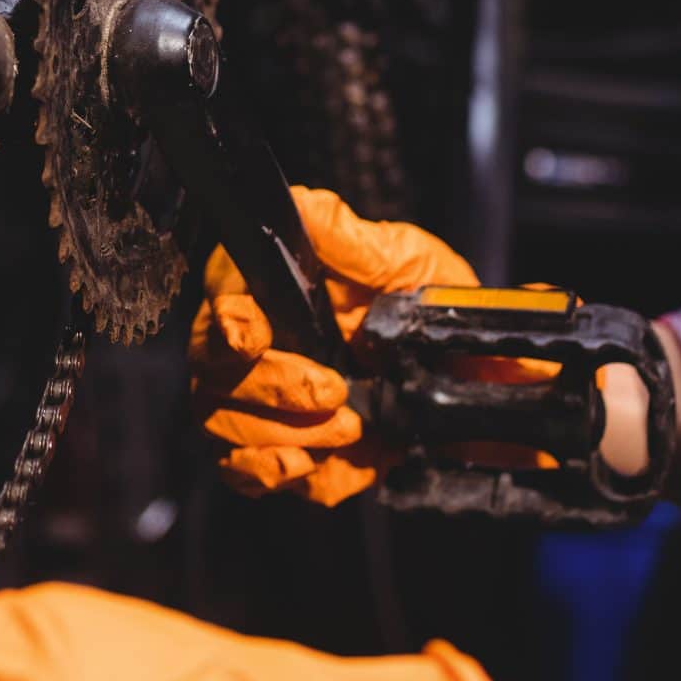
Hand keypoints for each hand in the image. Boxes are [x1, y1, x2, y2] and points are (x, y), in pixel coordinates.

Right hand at [188, 186, 474, 504]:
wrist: (468, 377)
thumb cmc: (425, 306)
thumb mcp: (401, 261)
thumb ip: (350, 240)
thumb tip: (305, 206)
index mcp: (272, 290)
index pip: (220, 303)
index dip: (227, 323)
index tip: (252, 337)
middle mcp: (251, 345)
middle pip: (211, 373)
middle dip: (271, 389)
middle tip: (334, 392)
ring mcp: (255, 403)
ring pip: (220, 427)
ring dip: (278, 436)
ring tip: (348, 427)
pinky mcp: (274, 451)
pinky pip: (242, 474)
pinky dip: (272, 474)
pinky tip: (311, 464)